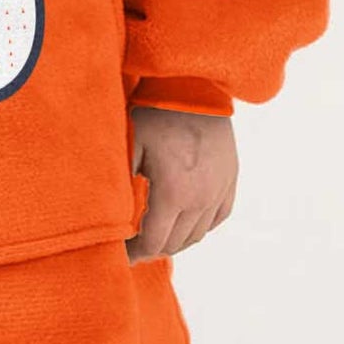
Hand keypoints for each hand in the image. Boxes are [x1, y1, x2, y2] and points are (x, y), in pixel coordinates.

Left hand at [126, 106, 236, 260]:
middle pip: (175, 243)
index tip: (122, 254)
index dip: (135, 253)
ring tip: (156, 232)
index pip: (153, 243)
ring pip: (196, 235)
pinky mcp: (230, 180)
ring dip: (175, 239)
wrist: (194, 89)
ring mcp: (219, 191)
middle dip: (152, 248)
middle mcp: (201, 199)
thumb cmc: (155, 115)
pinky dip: (199, 225)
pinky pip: (216, 218)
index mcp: (173, 194)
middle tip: (135, 244)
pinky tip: (184, 219)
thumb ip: (123, 187)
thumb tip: (112, 218)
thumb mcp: (130, 148)